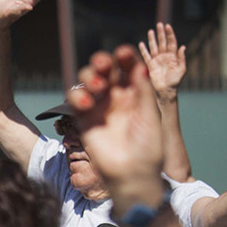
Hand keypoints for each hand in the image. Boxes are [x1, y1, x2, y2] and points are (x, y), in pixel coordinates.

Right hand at [64, 46, 164, 199]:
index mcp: (135, 91)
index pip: (127, 66)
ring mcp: (99, 106)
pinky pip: (75, 101)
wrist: (132, 173)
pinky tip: (87, 104)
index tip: (123, 54)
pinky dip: (77, 97)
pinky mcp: (84, 119)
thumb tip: (140, 65)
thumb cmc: (148, 146)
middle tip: (104, 66)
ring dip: (89, 77)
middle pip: (104, 69)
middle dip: (101, 61)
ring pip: (87, 80)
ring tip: (97, 87)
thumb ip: (143, 91)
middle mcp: (116, 95)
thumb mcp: (150, 115)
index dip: (125, 57)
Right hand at [138, 23, 186, 99]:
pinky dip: (144, 50)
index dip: (170, 34)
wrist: (166, 90)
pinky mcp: (150, 65)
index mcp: (173, 56)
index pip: (172, 42)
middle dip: (161, 33)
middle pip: (162, 42)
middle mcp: (165, 56)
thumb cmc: (175, 81)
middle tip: (159, 24)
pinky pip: (146, 56)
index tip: (168, 26)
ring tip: (150, 31)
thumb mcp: (181, 69)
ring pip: (154, 47)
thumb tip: (182, 47)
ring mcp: (157, 60)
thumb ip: (181, 58)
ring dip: (152, 39)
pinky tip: (141, 43)